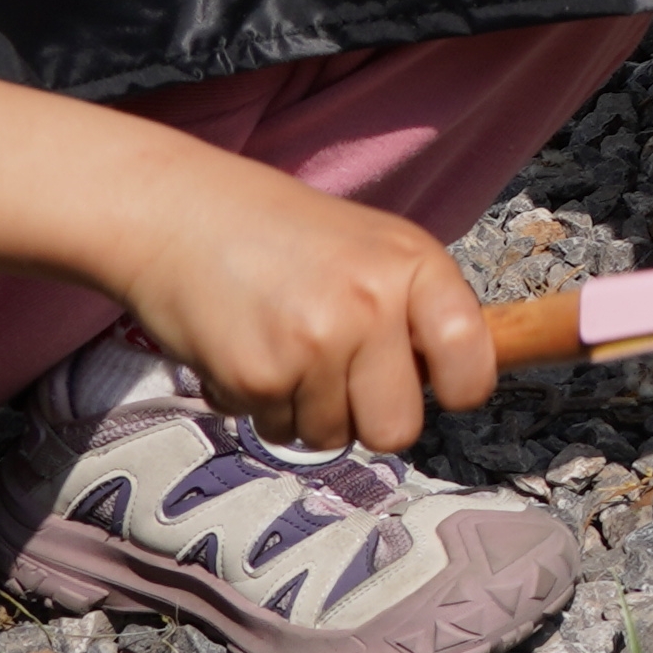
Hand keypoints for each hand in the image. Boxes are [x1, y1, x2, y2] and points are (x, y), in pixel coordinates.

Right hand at [112, 167, 494, 451]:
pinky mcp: (259, 376)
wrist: (179, 215)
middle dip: (367, 418)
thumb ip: (418, 310)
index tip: (440, 387)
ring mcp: (316, 343)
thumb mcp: (375, 247)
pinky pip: (275, 430)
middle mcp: (373, 305)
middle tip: (339, 374)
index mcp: (416, 266)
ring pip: (331, 437)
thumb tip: (457, 381)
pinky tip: (248, 350)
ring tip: (283, 346)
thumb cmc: (284, 236)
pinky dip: (259, 403)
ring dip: (305, 409)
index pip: (472, 366)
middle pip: (398, 430)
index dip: (458, 389)